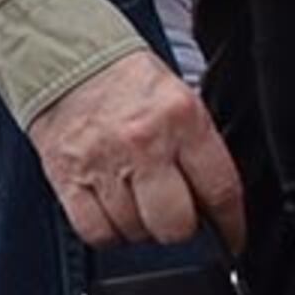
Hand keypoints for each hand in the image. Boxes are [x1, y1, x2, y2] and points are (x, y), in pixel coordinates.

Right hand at [28, 48, 246, 252]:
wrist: (63, 57)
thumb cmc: (125, 82)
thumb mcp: (180, 100)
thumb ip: (199, 151)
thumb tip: (213, 207)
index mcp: (182, 117)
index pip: (221, 192)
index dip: (230, 226)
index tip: (229, 238)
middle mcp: (143, 141)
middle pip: (176, 225)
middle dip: (179, 228)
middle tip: (174, 215)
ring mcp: (102, 161)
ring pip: (136, 231)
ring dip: (141, 228)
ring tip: (137, 205)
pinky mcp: (67, 176)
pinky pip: (96, 231)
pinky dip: (107, 231)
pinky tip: (111, 213)